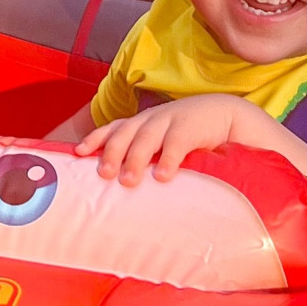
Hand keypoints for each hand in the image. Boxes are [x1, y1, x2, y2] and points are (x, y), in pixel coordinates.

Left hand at [75, 93, 271, 184]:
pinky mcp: (193, 126)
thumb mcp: (163, 144)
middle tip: (104, 174)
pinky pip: (178, 142)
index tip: (79, 153)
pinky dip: (169, 159)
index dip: (95, 139)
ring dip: (136, 158)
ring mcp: (172, 120)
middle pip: (125, 132)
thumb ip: (146, 159)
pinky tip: (164, 176)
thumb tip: (123, 190)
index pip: (113, 128)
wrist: (227, 115)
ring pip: (147, 137)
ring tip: (129, 181)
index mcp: (142, 124)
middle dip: (112, 152)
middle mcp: (151, 119)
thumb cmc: (189, 137)